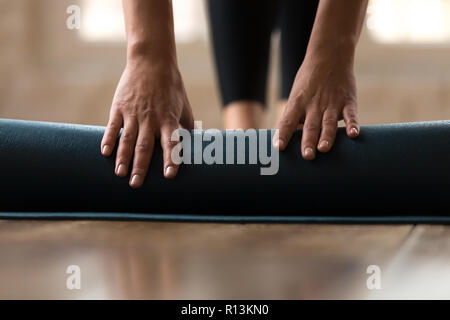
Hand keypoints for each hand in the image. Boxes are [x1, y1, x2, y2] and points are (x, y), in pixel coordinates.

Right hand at [101, 58, 193, 187]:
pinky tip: (105, 153)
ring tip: (120, 174)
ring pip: (127, 139)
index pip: (171, 143)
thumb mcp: (184, 106)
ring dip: (123, 158)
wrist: (151, 61)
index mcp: (169, 119)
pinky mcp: (119, 107)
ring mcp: (134, 113)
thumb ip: (187, 127)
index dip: (170, 159)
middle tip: (136, 185)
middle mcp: (151, 118)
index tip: (169, 176)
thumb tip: (194, 147)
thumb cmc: (171, 87)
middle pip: (145, 147)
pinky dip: (109, 139)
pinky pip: (113, 126)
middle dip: (140, 167)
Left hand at [273, 53, 358, 159]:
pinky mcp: (348, 101)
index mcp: (297, 103)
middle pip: (310, 126)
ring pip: (328, 122)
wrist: (330, 55)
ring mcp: (332, 103)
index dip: (283, 135)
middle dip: (308, 142)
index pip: (288, 121)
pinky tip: (353, 135)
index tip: (279, 148)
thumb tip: (283, 140)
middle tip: (307, 156)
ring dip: (327, 136)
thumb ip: (292, 117)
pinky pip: (351, 114)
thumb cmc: (308, 81)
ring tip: (324, 149)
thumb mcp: (296, 95)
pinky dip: (353, 124)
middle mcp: (314, 105)